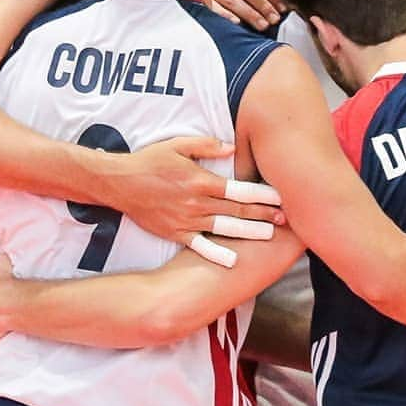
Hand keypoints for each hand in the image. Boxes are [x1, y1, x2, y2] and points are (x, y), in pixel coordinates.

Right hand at [101, 137, 285, 249]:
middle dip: (264, 214)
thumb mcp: (177, 145)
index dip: (263, 194)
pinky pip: (199, 246)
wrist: (118, 183)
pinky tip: (233, 261)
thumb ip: (207, 146)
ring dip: (249, 232)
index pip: (240, 190)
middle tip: (286, 219)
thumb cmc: (150, 161)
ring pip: (225, 229)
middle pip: (237, 211)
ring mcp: (186, 220)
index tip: (281, 197)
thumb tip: (232, 147)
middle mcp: (197, 202)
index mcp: (201, 180)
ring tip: (270, 235)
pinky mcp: (175, 233)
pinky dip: (216, 254)